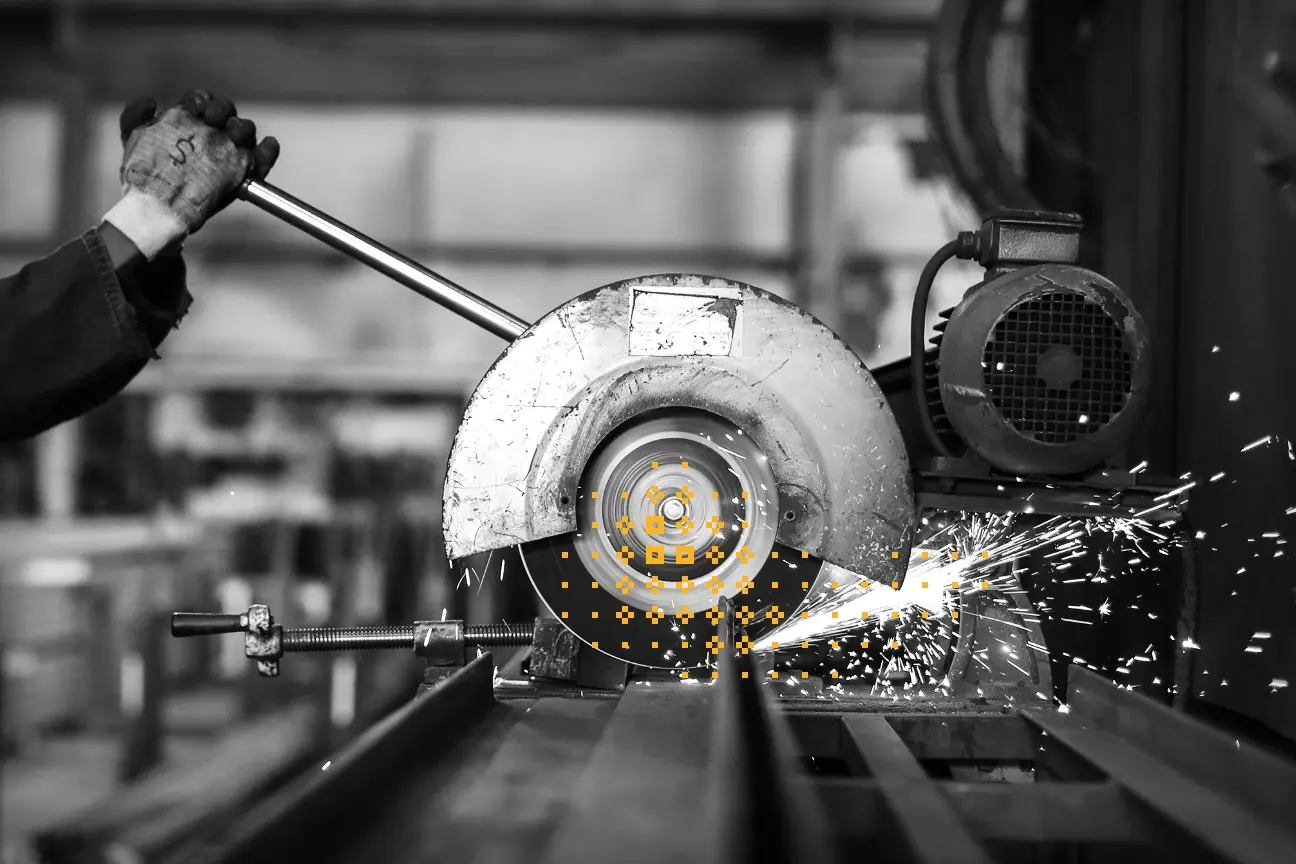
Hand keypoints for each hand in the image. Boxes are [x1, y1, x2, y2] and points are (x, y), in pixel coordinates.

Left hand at [118, 91, 279, 233]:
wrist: (158, 207)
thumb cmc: (147, 174)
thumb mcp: (132, 139)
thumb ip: (135, 115)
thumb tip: (150, 100)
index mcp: (191, 121)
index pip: (203, 101)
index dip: (200, 99)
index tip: (194, 107)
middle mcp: (212, 134)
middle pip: (226, 112)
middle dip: (222, 110)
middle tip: (211, 119)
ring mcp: (230, 154)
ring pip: (245, 132)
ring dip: (243, 127)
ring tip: (234, 134)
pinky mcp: (244, 175)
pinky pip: (262, 159)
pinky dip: (268, 151)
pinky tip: (267, 146)